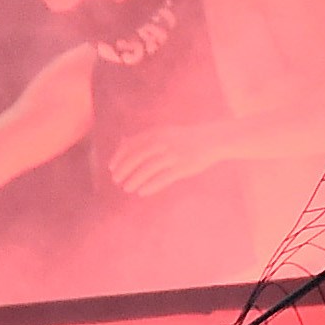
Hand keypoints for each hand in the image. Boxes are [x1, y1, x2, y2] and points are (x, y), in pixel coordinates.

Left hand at [102, 122, 230, 194]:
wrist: (212, 140)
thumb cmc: (184, 138)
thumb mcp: (165, 132)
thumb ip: (144, 138)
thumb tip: (123, 143)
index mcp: (158, 133)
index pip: (132, 145)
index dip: (120, 157)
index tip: (112, 168)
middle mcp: (164, 142)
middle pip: (138, 157)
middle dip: (124, 169)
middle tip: (116, 179)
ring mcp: (174, 155)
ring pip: (148, 169)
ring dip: (135, 179)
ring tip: (127, 188)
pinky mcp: (183, 167)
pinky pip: (163, 178)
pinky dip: (150, 186)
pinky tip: (142, 192)